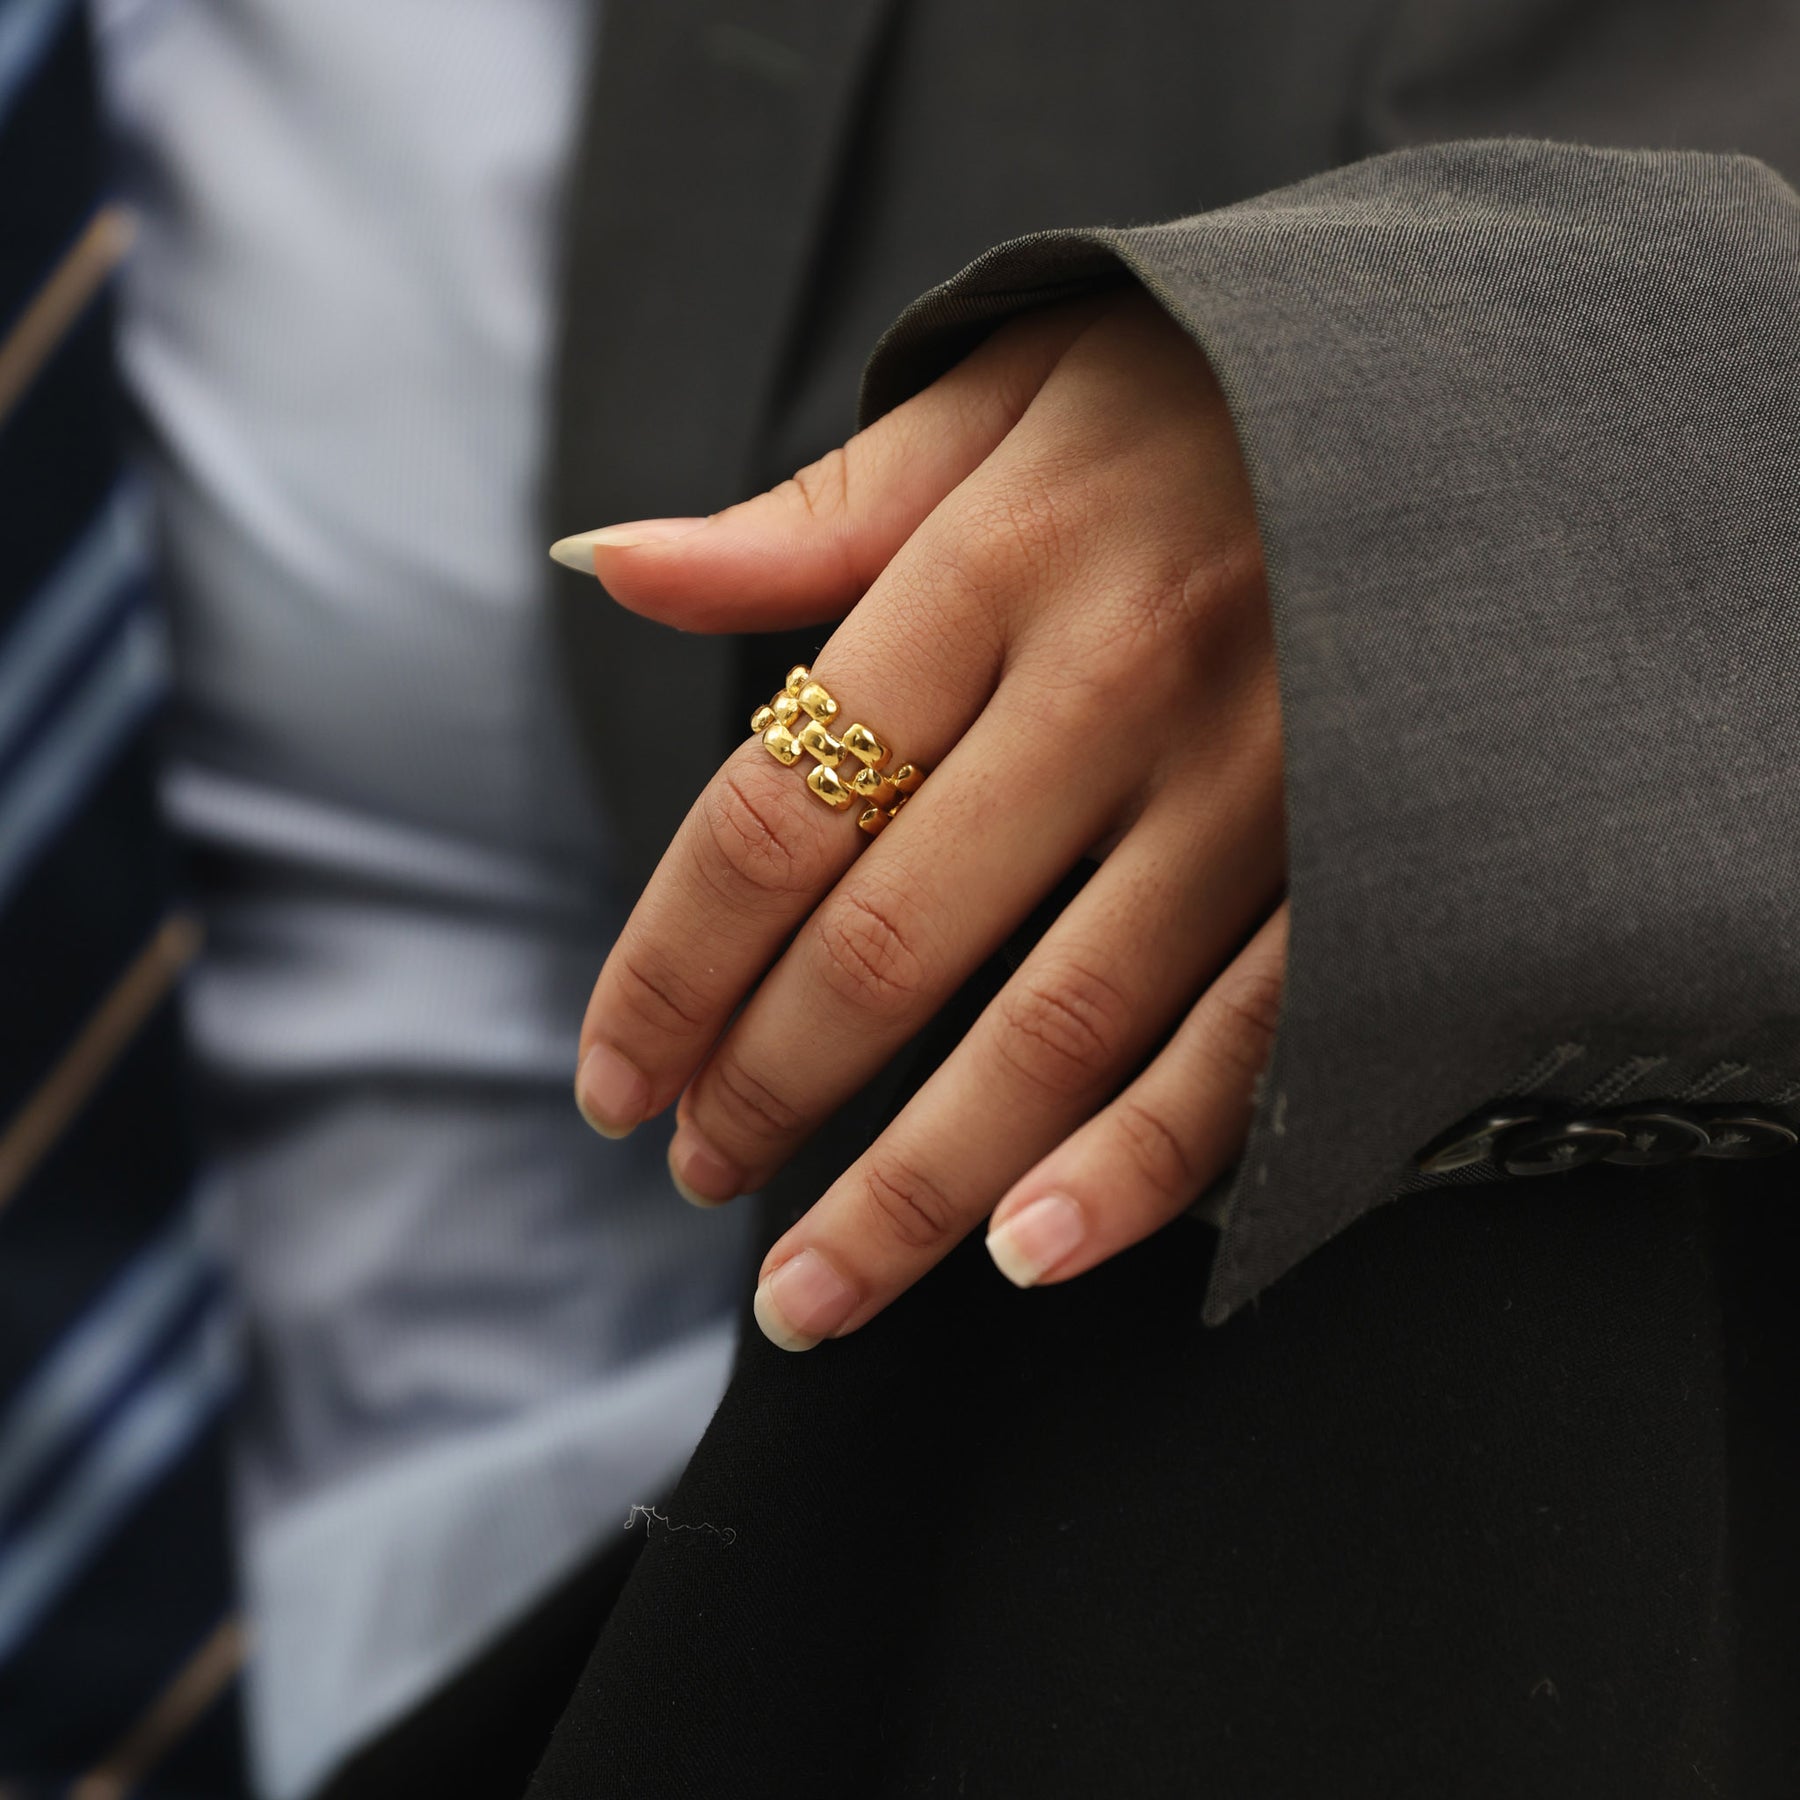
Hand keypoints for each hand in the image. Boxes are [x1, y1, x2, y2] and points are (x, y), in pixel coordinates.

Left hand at [562, 289, 1287, 1349]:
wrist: (1471, 383)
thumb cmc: (1197, 395)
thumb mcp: (997, 398)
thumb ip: (809, 516)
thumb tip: (610, 568)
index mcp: (998, 566)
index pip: (773, 806)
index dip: (670, 968)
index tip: (611, 1078)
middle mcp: (1119, 686)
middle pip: (891, 941)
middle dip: (768, 1087)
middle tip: (692, 1176)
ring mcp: (1260, 789)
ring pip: (1053, 1032)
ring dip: (913, 1188)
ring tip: (805, 1297)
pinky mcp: (1372, 865)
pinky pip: (1243, 1047)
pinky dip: (1140, 1169)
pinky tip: (1029, 1258)